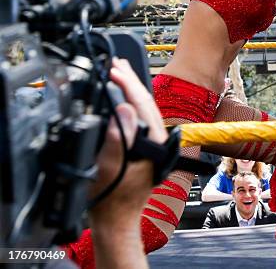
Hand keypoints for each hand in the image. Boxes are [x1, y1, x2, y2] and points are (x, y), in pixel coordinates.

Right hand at [89, 58, 167, 223]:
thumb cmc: (114, 198)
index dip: (128, 83)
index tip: (115, 69)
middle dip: (132, 80)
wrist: (116, 220)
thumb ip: (120, 138)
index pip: (142, 102)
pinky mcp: (144, 146)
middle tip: (118, 62)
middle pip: (145, 102)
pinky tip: (122, 98)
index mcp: (154, 140)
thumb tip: (125, 109)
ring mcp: (151, 142)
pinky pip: (138, 117)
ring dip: (131, 89)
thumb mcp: (112, 166)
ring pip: (143, 108)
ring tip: (120, 73)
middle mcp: (157, 138)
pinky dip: (129, 103)